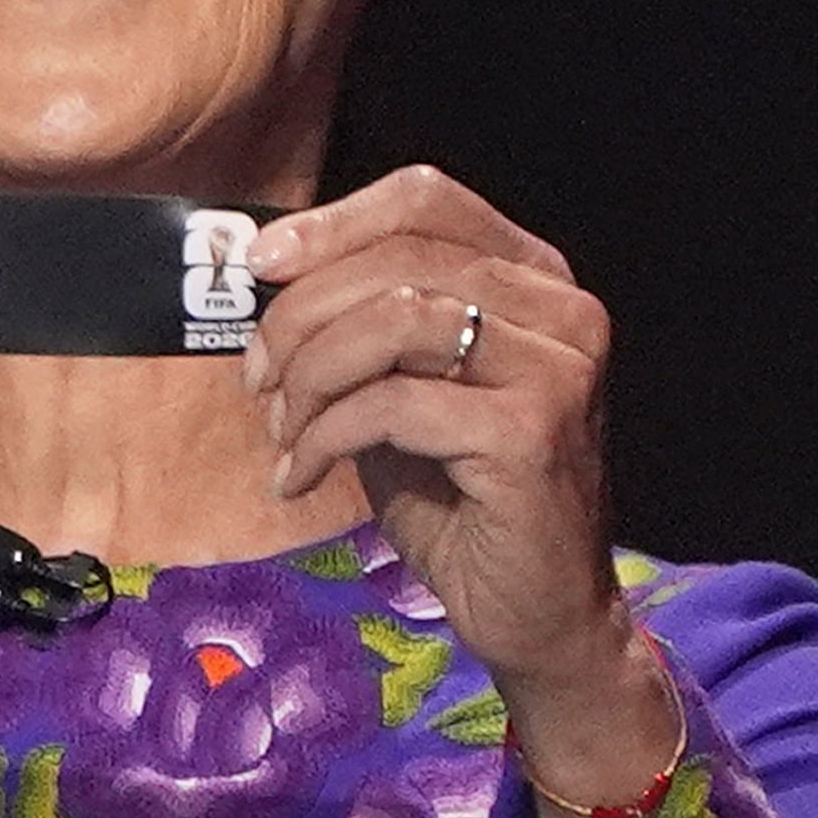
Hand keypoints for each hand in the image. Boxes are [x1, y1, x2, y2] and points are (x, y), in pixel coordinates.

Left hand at [241, 165, 629, 703]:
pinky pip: (393, 403)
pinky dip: (325, 434)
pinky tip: (301, 474)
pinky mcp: (532, 433)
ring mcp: (556, 369)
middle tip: (257, 378)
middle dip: (300, 315)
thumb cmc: (463, 505)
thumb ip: (362, 328)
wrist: (537, 618)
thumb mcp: (403, 393)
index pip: (425, 200)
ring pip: (393, 321)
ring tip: (284, 431)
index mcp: (534, 281)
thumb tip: (270, 275)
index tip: (259, 263)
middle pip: (397, 259)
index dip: (332, 222)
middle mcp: (560, 311)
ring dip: (310, 375)